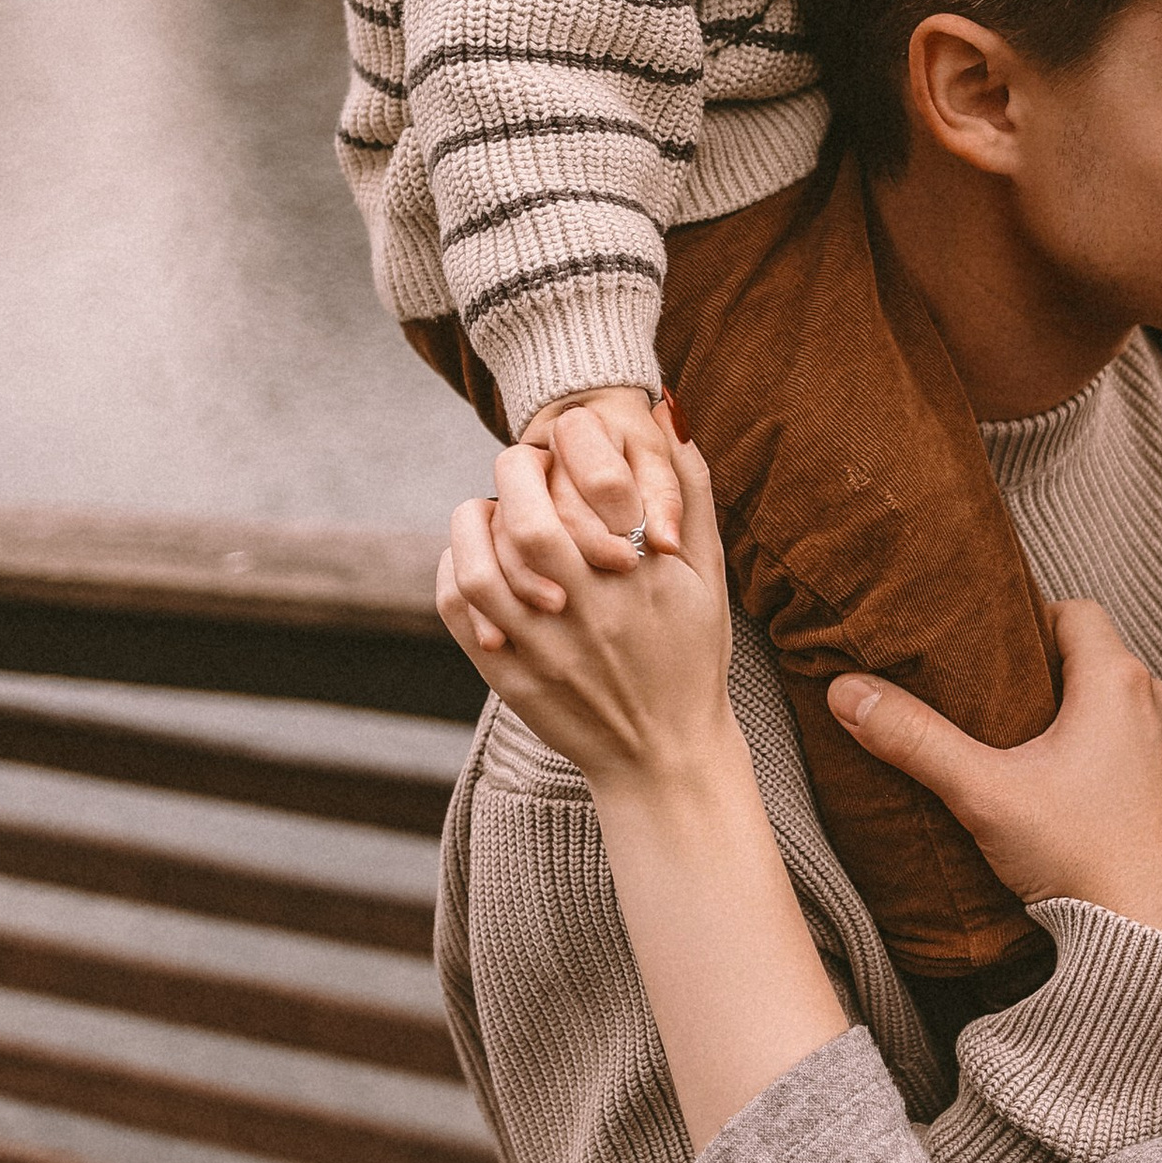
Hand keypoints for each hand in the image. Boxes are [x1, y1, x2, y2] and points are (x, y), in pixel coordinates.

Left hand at [438, 412, 740, 798]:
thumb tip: (666, 410)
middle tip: (523, 463)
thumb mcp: (707, 571)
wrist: (665, 752)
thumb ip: (690, 489)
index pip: (594, 483)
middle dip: (516, 473)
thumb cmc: (691, 651)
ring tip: (493, 508)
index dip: (570, 444)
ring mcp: (544, 646)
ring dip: (476, 520)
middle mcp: (591, 609)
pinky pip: (457, 608)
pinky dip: (454, 566)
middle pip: (527, 520)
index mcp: (644, 574)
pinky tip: (475, 555)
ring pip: (480, 566)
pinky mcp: (509, 674)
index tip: (566, 437)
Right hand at [829, 600, 1161, 941]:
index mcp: (1117, 683)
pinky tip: (1092, 812)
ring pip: (1135, 716)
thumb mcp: (985, 796)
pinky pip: (1159, 765)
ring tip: (1045, 764)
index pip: (1077, 613)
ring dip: (1097, 728)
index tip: (997, 651)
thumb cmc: (1084, 862)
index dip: (1034, 621)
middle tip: (1006, 709)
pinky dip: (1128, 772)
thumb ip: (915, 741)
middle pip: (1105, 664)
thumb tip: (846, 693)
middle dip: (1058, 680)